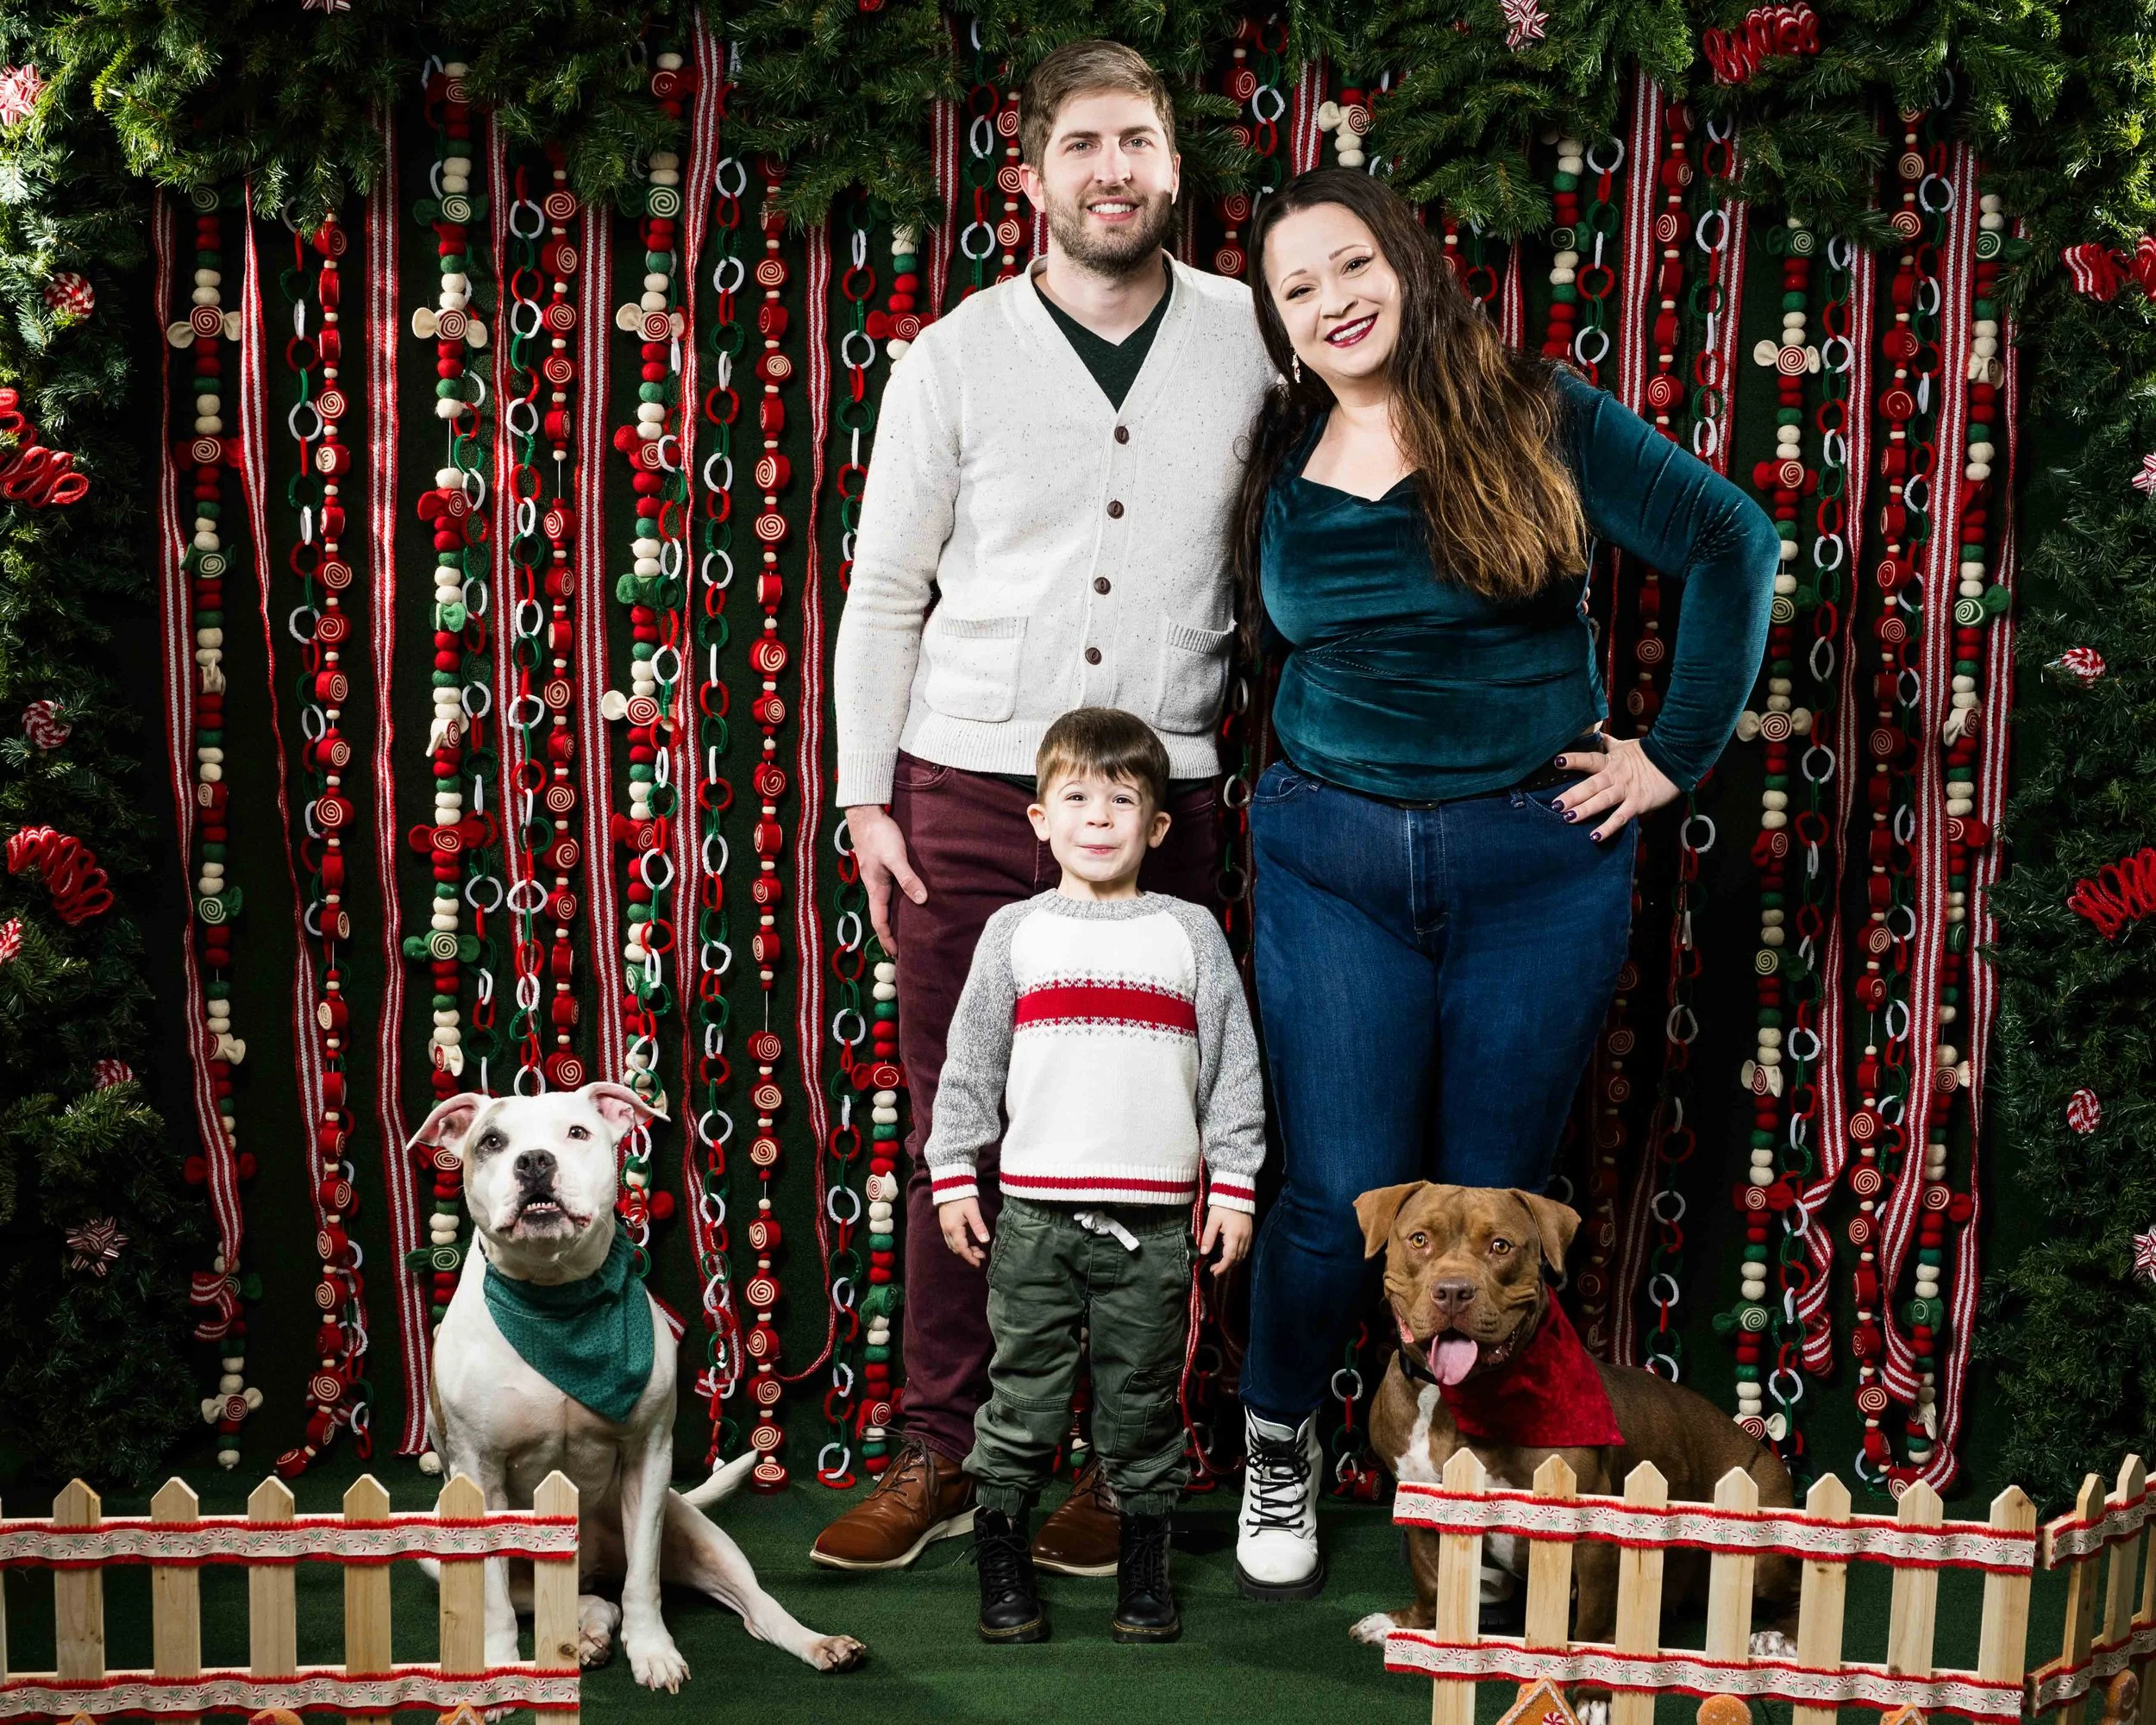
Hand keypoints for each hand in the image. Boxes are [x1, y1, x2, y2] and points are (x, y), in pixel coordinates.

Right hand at [847, 803, 925, 955]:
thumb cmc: (879, 835)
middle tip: (902, 949)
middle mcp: (874, 886)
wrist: (865, 813)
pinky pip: (886, 892)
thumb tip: (922, 900)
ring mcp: (876, 877)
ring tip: (905, 930)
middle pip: (881, 916)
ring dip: (892, 919)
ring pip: (883, 904)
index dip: (887, 940)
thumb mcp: (895, 858)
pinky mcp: (880, 867)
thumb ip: (908, 879)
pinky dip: (894, 903)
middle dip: (889, 935)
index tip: (896, 955)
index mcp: (876, 888)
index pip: (880, 922)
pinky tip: (905, 901)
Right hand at [939, 1196, 990, 1266]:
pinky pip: (951, 1239)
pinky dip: (960, 1244)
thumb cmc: (963, 1197)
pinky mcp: (945, 1223)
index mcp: (954, 1228)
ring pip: (953, 1245)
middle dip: (969, 1254)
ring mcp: (945, 1227)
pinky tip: (969, 1241)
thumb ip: (979, 1226)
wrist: (950, 1184)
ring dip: (964, 1249)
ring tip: (977, 1249)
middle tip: (982, 1255)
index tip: (978, 1264)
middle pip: (956, 1248)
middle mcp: (947, 1230)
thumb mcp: (973, 1211)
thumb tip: (985, 1241)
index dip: (970, 1257)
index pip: (962, 1248)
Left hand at [1199, 1205, 1252, 1278]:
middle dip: (1226, 1267)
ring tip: (1220, 1265)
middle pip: (1237, 1258)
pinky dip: (1237, 1256)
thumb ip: (1208, 1236)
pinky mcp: (1250, 1233)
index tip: (1213, 1272)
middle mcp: (1244, 1238)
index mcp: (1234, 1235)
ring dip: (1232, 1262)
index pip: (1229, 1257)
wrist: (1236, 1193)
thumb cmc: (1223, 1206)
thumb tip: (1203, 1252)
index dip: (1222, 1267)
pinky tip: (1230, 1255)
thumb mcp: (1213, 1220)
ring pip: (1242, 1255)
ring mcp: (1249, 1236)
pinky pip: (1245, 1249)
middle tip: (1214, 1270)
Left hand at [1551, 735, 1680, 842]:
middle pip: (1592, 785)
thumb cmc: (1648, 755)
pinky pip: (1621, 817)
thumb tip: (1598, 734)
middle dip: (1573, 794)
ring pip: (1603, 800)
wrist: (1676, 762)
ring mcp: (1626, 790)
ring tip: (1569, 818)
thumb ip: (1609, 744)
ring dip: (1586, 809)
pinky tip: (1595, 836)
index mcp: (1611, 761)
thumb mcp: (1626, 746)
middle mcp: (1616, 776)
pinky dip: (1608, 827)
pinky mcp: (1638, 803)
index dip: (1574, 759)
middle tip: (1556, 804)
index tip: (1557, 761)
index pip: (1589, 759)